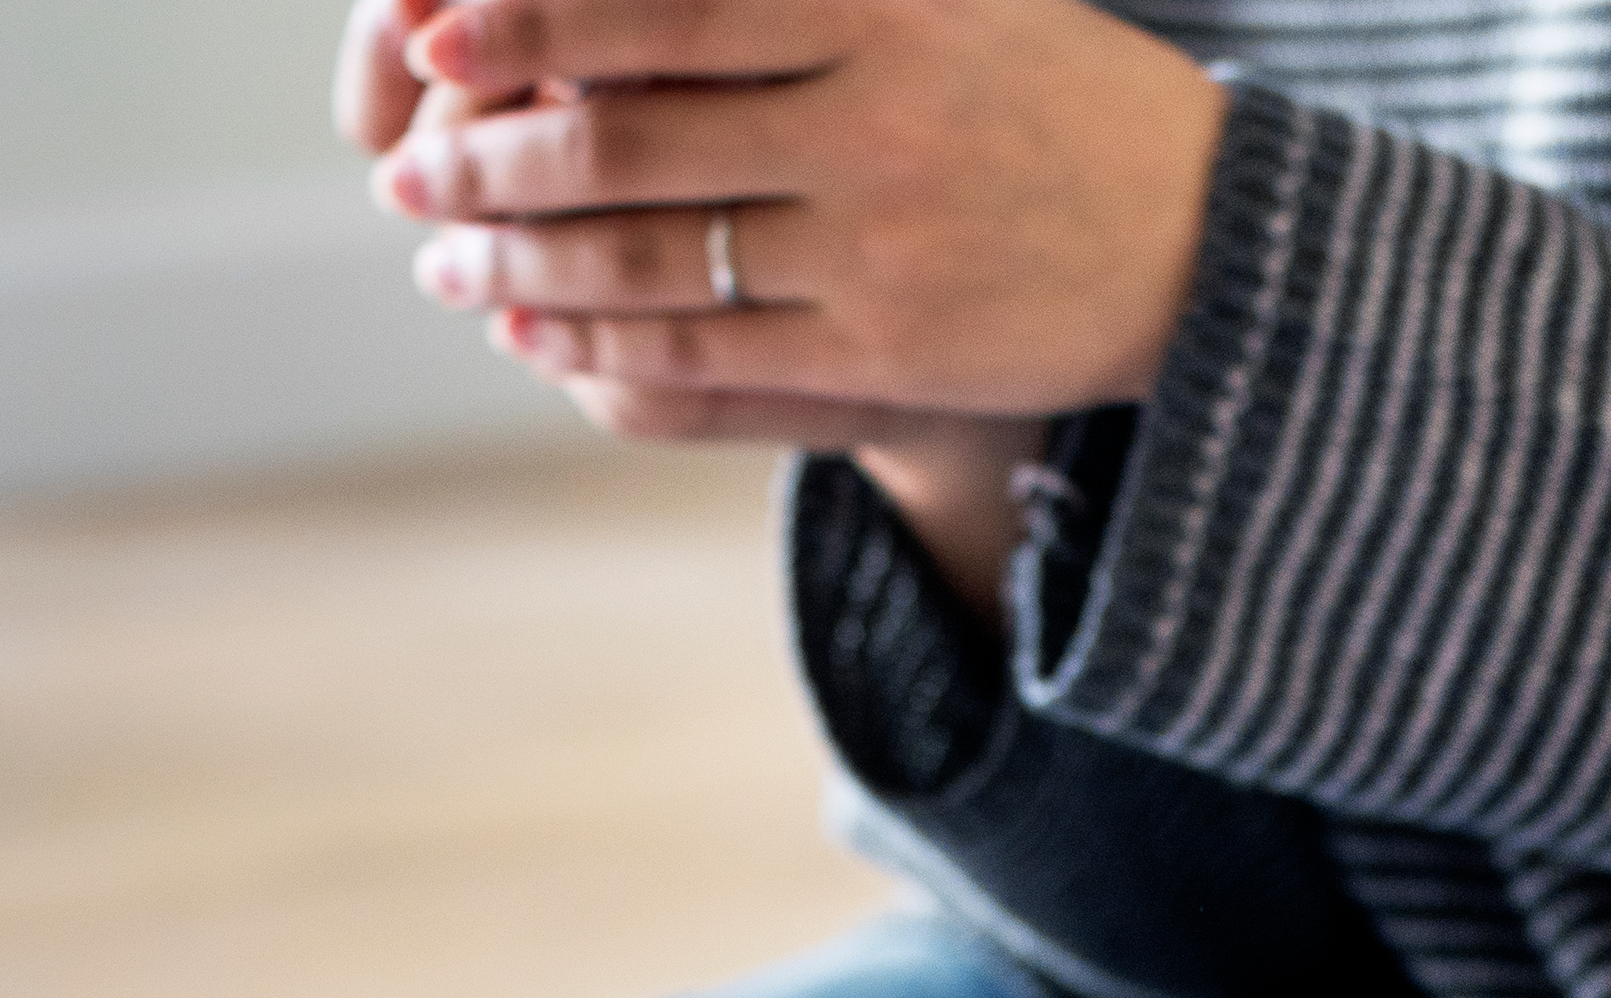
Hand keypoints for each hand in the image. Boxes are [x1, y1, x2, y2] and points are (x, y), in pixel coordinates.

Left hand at [372, 0, 1227, 431]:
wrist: (1202, 236)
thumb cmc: (1041, 87)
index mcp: (878, 4)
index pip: (659, 5)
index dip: (530, 19)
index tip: (433, 34)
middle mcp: (873, 119)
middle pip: (626, 138)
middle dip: (490, 162)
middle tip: (408, 175)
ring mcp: (878, 243)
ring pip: (648, 257)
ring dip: (520, 261)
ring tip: (444, 256)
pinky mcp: (885, 348)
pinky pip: (703, 350)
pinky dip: (596, 342)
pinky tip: (534, 327)